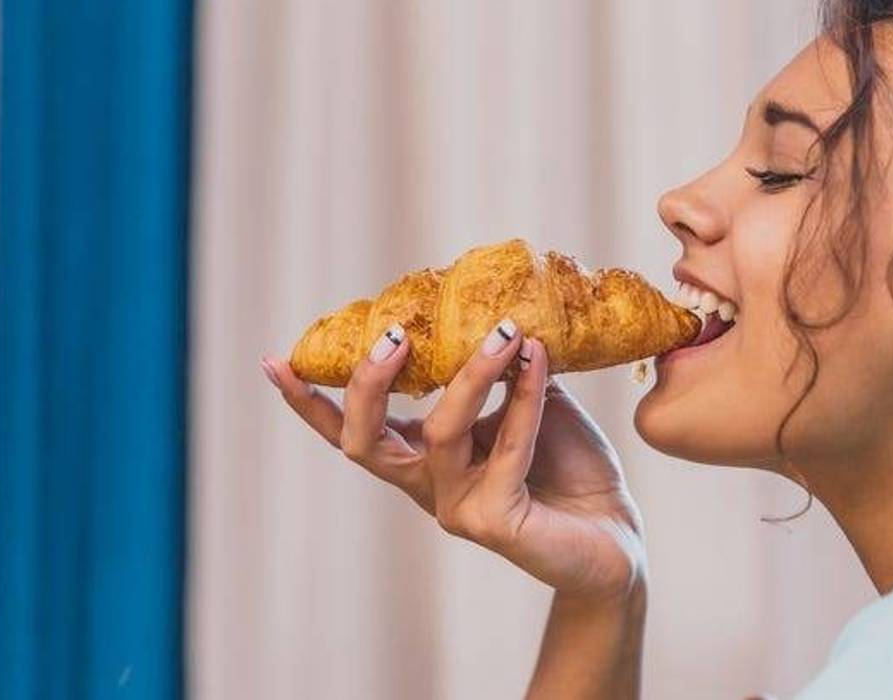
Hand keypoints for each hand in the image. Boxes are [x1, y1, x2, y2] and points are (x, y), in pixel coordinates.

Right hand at [262, 318, 645, 600]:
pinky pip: (505, 449)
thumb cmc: (568, 466)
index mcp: (424, 458)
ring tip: (504, 331)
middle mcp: (429, 486)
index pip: (354, 431)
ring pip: (440, 433)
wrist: (617, 533)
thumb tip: (488, 312)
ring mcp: (457, 508)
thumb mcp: (526, 402)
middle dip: (367, 385)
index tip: (275, 360)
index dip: (311, 402)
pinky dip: (524, 399)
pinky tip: (539, 363)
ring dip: (471, 373)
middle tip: (390, 336)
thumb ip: (500, 368)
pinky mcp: (495, 523)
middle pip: (365, 443)